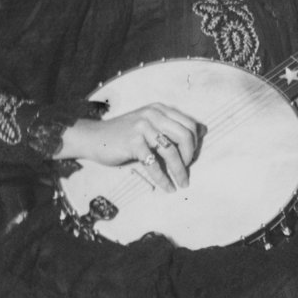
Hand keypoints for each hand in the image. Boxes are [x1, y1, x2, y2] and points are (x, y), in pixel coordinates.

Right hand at [64, 102, 204, 189]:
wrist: (93, 138)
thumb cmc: (124, 135)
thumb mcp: (150, 125)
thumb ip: (172, 127)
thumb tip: (204, 130)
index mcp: (160, 109)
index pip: (190, 125)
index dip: (195, 144)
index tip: (191, 158)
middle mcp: (153, 114)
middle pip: (185, 136)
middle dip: (190, 157)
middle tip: (188, 170)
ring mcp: (142, 127)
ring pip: (171, 151)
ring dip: (179, 171)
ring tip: (182, 183)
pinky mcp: (132, 142)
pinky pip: (154, 164)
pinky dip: (163, 178)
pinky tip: (167, 187)